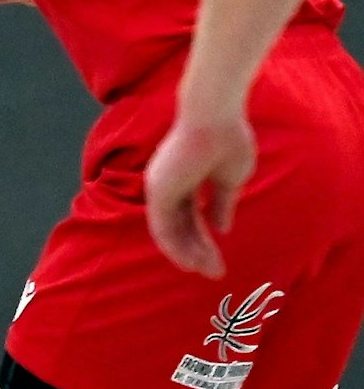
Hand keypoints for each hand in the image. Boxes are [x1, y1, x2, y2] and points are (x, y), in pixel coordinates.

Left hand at [144, 111, 254, 279]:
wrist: (217, 116)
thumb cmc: (227, 138)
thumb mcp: (230, 178)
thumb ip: (222, 204)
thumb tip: (221, 228)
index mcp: (183, 179)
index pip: (190, 216)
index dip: (203, 237)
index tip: (218, 256)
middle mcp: (167, 186)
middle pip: (180, 227)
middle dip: (197, 251)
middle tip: (215, 272)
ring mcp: (160, 189)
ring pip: (170, 231)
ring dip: (188, 254)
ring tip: (206, 271)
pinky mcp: (157, 192)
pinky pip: (162, 228)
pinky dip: (175, 246)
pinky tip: (189, 262)